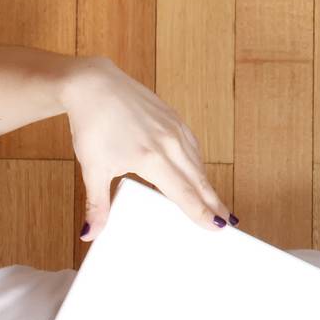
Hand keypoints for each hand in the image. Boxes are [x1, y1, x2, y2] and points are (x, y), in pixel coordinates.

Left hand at [62, 56, 235, 241]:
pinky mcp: (172, 117)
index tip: (217, 227)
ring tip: (215, 203)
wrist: (92, 85)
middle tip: (229, 223)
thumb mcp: (92, 170)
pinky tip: (196, 172)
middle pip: (198, 180)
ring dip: (207, 184)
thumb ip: (97, 205)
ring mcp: (173, 128)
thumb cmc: (92, 125)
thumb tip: (90, 234)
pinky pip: (191, 145)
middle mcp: (169, 143)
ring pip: (197, 162)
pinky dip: (196, 163)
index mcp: (151, 159)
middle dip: (214, 203)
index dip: (201, 213)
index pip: (183, 194)